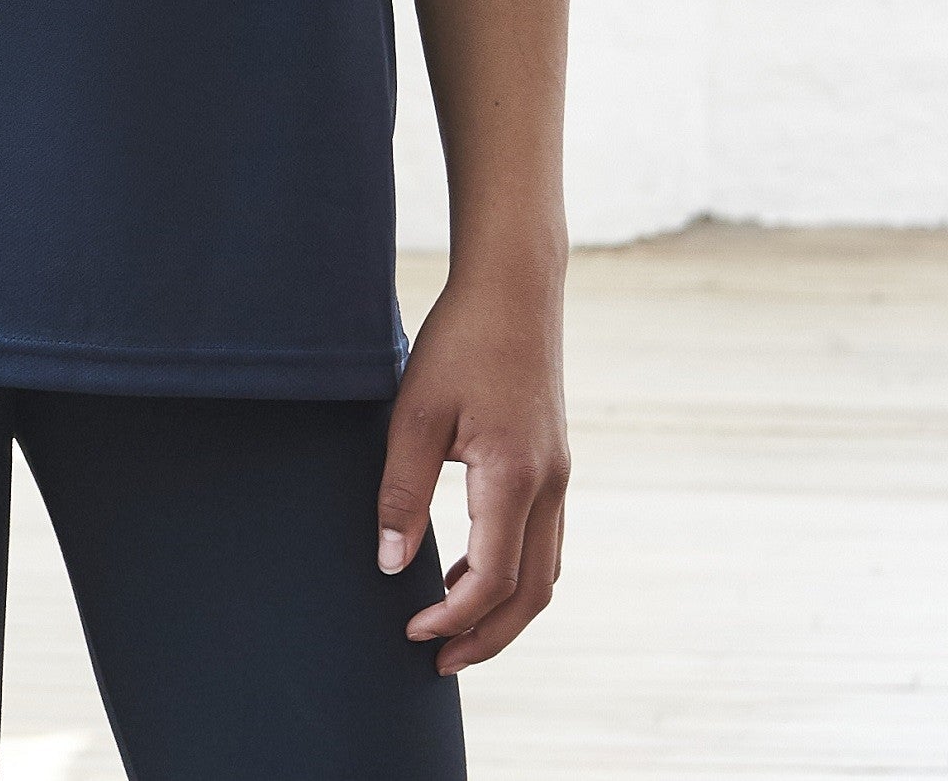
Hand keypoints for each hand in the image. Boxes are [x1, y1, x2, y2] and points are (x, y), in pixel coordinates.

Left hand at [374, 270, 569, 675]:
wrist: (513, 285)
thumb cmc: (460, 340)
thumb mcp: (415, 412)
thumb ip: (401, 490)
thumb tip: (389, 563)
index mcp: (515, 476)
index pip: (492, 579)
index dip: (452, 618)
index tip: (410, 631)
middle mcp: (549, 484)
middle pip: (532, 594)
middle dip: (487, 638)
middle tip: (437, 662)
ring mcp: (558, 472)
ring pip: (545, 570)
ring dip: (503, 609)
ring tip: (449, 625)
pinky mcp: (553, 460)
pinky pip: (543, 538)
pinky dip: (513, 570)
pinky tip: (466, 566)